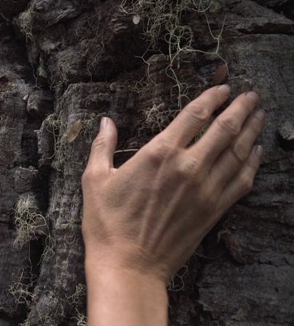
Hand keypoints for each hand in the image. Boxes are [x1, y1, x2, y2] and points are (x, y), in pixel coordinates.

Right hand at [82, 85, 263, 282]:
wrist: (129, 266)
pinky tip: (256, 153)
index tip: (222, 88)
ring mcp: (205, 189)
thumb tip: (105, 122)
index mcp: (159, 153)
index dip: (212, 98)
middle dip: (241, 108)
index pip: (194, 115)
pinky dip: (252, 164)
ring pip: (238, 152)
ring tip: (259, 115)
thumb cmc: (107, 223)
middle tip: (251, 95)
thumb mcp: (94, 179)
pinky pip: (241, 181)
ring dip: (251, 130)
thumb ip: (102, 146)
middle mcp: (188, 167)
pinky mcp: (213, 210)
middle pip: (224, 128)